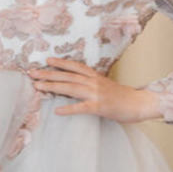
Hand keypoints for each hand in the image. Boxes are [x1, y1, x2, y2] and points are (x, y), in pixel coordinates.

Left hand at [28, 57, 159, 122]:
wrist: (140, 103)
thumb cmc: (123, 97)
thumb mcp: (106, 86)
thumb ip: (92, 85)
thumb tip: (78, 86)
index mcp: (96, 77)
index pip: (76, 67)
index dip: (61, 63)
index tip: (47, 60)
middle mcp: (94, 82)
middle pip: (68, 76)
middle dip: (49, 74)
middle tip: (32, 73)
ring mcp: (96, 94)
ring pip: (71, 88)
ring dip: (53, 86)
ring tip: (38, 87)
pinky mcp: (99, 107)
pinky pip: (81, 107)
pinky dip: (69, 109)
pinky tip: (57, 111)